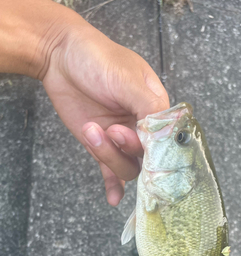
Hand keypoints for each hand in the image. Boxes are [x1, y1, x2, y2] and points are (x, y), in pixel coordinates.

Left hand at [42, 21, 168, 205]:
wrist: (59, 56)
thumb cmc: (97, 58)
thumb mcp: (127, 79)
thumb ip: (149, 107)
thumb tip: (166, 133)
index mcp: (155, 107)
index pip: (167, 138)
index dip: (157, 147)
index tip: (145, 145)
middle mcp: (140, 126)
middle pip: (147, 157)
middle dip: (128, 148)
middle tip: (112, 130)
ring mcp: (119, 138)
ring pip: (127, 167)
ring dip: (110, 157)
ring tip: (91, 131)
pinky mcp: (100, 146)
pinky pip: (110, 172)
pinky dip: (113, 187)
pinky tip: (113, 199)